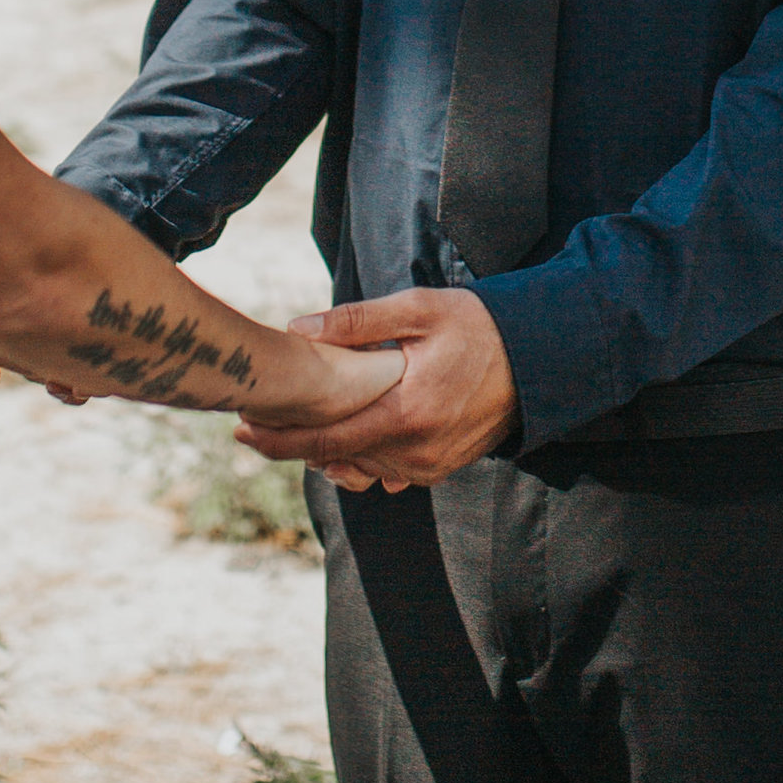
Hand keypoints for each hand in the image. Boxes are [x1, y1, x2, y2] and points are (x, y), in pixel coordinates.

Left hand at [236, 287, 516, 492]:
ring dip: (329, 450)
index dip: (278, 441)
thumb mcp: (419, 310)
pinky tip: (349, 432)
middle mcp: (415, 452)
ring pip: (360, 467)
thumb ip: (357, 323)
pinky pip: (387, 472)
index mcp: (405, 414)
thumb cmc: (478, 327)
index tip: (242, 430)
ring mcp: (429, 466)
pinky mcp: (440, 469)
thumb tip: (299, 328)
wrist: (540, 362)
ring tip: (297, 424)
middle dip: (294, 444)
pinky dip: (363, 454)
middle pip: (336, 458)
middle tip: (253, 423)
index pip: (325, 440)